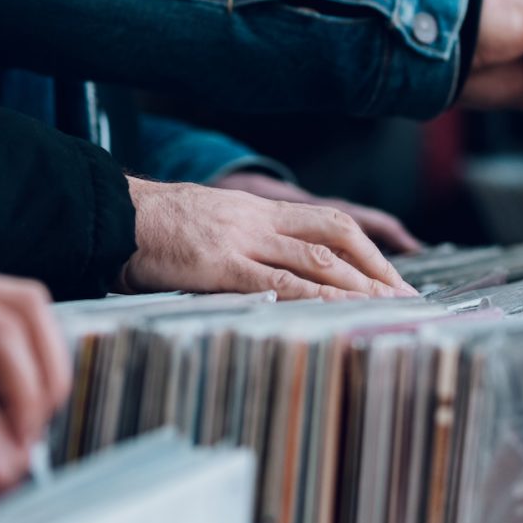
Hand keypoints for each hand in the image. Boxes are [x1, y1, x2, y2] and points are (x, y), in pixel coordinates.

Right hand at [119, 178, 417, 299]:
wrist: (115, 216)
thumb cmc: (157, 226)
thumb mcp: (213, 223)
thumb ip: (248, 242)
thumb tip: (279, 272)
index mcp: (260, 210)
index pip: (331, 223)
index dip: (369, 249)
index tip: (393, 276)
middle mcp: (260, 220)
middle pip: (337, 237)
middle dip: (377, 268)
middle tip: (407, 297)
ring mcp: (242, 240)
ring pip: (317, 259)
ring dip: (358, 285)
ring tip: (388, 308)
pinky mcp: (221, 264)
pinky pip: (278, 281)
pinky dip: (315, 297)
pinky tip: (340, 312)